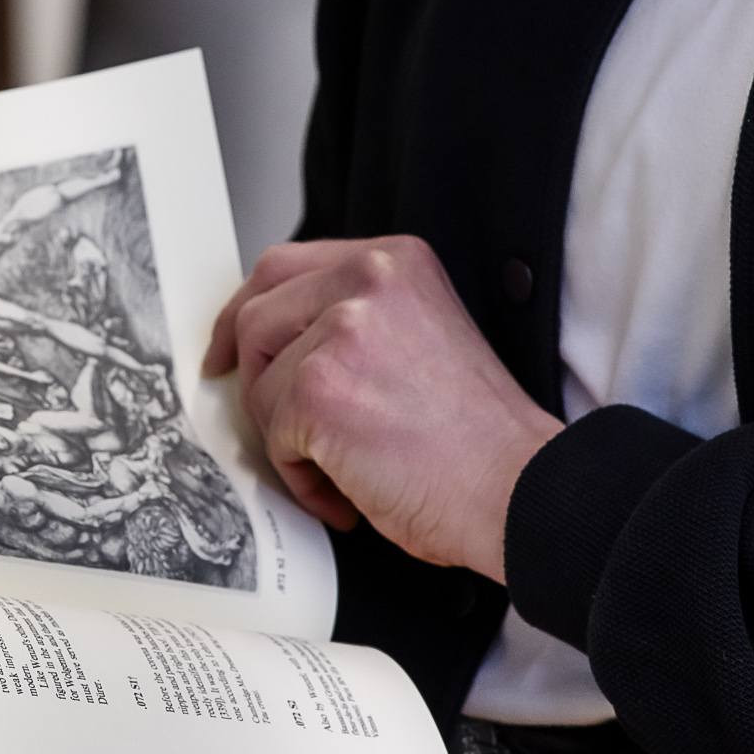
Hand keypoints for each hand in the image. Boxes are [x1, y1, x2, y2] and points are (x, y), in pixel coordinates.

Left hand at [205, 235, 558, 579]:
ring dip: (289, 437)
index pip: (286, 266)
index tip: (233, 349)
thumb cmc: (481, 440)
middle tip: (273, 424)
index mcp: (395, 261)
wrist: (520, 489)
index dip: (248, 313)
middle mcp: (368, 278)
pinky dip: (303, 478)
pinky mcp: (318, 387)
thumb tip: (281, 346)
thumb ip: (357, 320)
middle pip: (257, 315)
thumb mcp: (421, 336)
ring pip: (260, 382)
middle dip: (252, 376)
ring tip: (343, 470)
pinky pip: (274, 436)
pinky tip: (349, 492)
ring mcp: (341, 328)